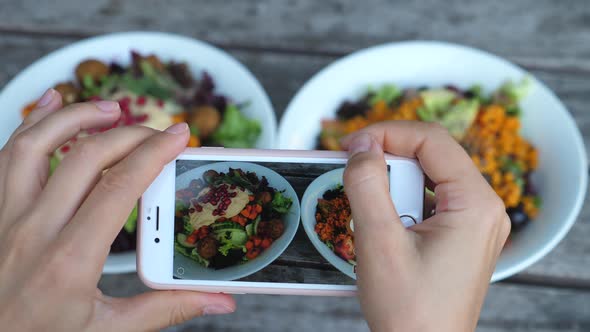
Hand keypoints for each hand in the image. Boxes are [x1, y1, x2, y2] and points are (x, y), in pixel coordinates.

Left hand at [0, 89, 234, 330]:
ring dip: (75, 117)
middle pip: (86, 157)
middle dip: (130, 134)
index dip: (154, 154)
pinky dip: (31, 125)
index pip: (120, 187)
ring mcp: (6, 218)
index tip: (179, 136)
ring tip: (110, 109)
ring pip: (35, 144)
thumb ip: (165, 309)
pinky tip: (51, 106)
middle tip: (159, 132)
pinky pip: (6, 157)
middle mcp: (33, 230)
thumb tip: (218, 301)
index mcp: (70, 260)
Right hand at [342, 122, 509, 331]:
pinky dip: (399, 201)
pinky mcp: (459, 237)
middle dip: (388, 157)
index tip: (350, 145)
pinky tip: (381, 220)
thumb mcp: (379, 242)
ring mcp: (474, 224)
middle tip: (350, 169)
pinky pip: (428, 201)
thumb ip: (366, 185)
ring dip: (391, 182)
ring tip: (366, 205)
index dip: (387, 133)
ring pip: (428, 178)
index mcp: (475, 204)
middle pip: (432, 156)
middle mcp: (483, 209)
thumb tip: (361, 146)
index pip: (432, 140)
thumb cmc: (409, 311)